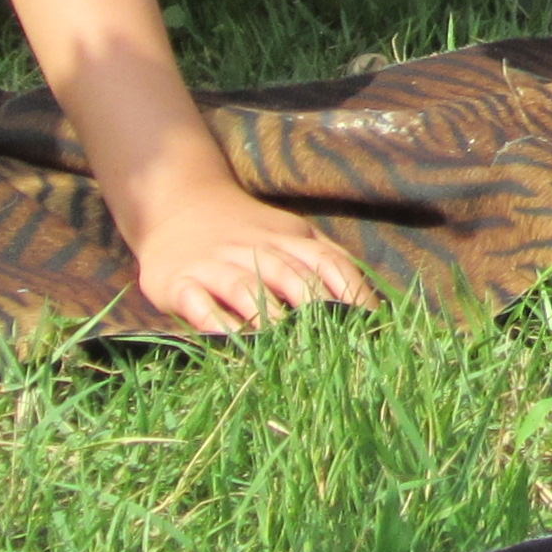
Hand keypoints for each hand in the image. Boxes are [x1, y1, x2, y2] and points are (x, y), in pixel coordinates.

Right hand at [127, 181, 371, 335]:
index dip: (352, 292)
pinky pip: (197, 301)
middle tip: (333, 348)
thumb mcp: (291, 235)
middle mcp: (256, 249)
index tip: (371, 325)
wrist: (179, 203)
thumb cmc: (247, 234)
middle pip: (291, 277)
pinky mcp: (178, 281)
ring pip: (245, 288)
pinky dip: (214, 320)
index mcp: (290, 239)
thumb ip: (327, 261)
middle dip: (314, 310)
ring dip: (266, 315)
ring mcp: (215, 264)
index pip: (330, 263)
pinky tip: (229, 341)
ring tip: (284, 345)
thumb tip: (373, 305)